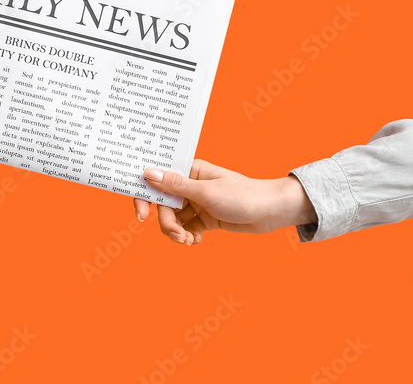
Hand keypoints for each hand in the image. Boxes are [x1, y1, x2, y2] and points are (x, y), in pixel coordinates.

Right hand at [132, 159, 316, 244]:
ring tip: (190, 240)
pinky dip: (187, 236)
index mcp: (189, 171)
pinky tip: (197, 240)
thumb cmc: (242, 195)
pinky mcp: (204, 218)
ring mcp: (197, 202)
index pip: (157, 179)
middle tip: (179, 236)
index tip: (141, 214)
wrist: (270, 212)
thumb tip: (148, 172)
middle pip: (163, 206)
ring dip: (177, 232)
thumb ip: (176, 186)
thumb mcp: (206, 192)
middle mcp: (190, 185)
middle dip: (167, 223)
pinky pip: (186, 228)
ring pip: (173, 219)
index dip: (144, 196)